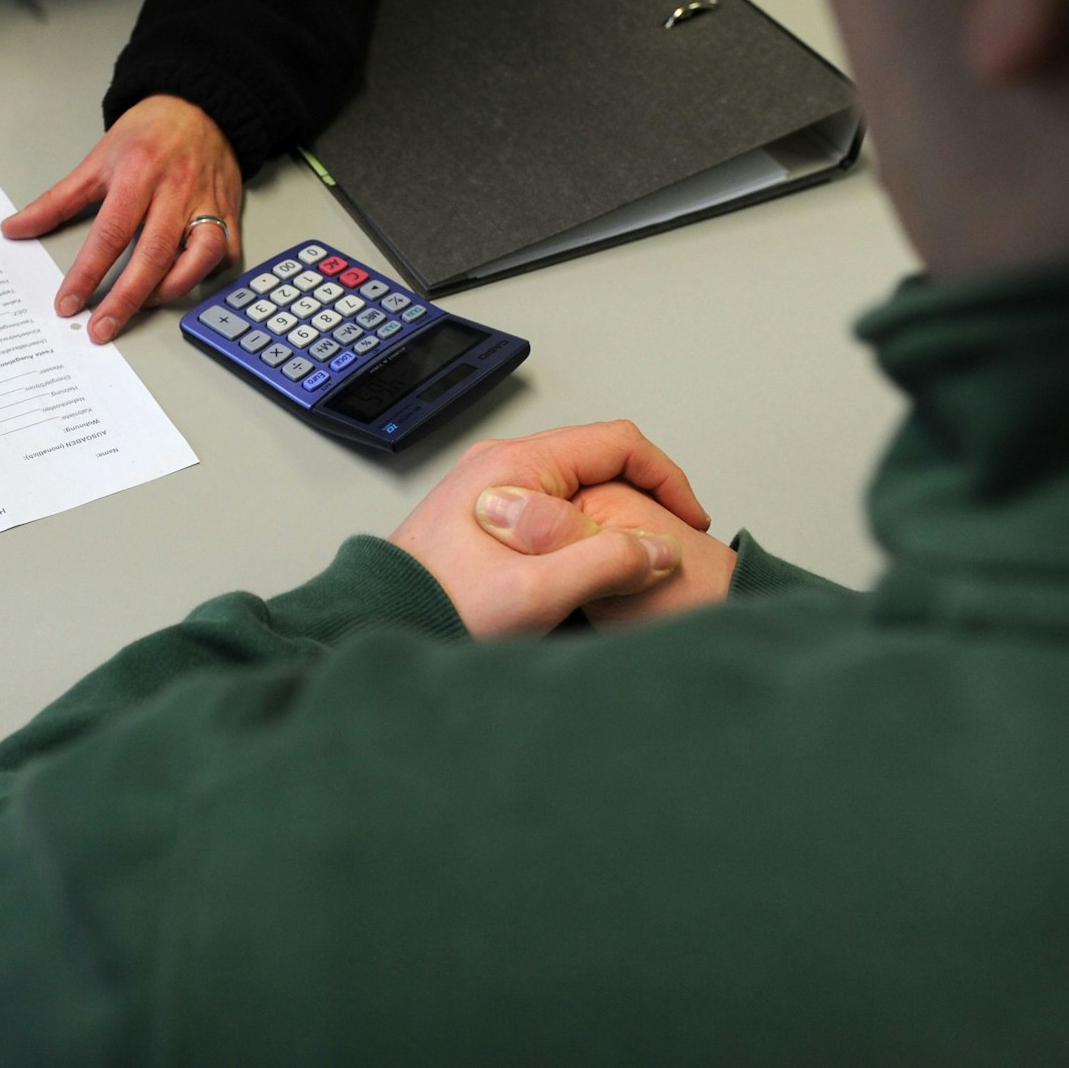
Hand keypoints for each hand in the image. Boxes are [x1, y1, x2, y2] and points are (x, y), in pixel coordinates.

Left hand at [2, 94, 242, 342]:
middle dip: (125, 299)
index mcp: (138, 173)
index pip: (110, 233)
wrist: (201, 105)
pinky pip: (225, 255)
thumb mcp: (97, 159)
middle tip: (101, 328)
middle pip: (153, 254)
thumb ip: (57, 200)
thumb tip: (16, 229)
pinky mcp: (230, 213)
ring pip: (199, 257)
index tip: (68, 303)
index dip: (88, 273)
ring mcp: (207, 203)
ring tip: (143, 304)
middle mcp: (176, 190)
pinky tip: (183, 282)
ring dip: (170, 290)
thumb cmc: (149, 132)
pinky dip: (205, 276)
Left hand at [388, 421, 711, 638]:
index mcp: (516, 465)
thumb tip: (659, 549)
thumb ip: (605, 564)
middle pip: (599, 461)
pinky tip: (592, 566)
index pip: (617, 442)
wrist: (379, 625)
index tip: (689, 521)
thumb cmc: (440, 608)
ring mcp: (491, 486)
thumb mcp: (535, 593)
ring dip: (614, 517)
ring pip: (577, 486)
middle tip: (667, 544)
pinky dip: (585, 529)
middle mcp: (501, 464)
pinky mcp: (485, 515)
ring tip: (637, 560)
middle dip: (644, 499)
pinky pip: (553, 507)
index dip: (666, 478)